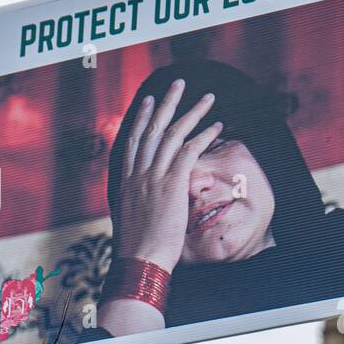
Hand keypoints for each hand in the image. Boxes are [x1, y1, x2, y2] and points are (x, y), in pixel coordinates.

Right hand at [110, 80, 221, 270]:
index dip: (143, 118)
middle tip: (178, 83)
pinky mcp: (171, 183)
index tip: (150, 101)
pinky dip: (204, 135)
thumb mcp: (133, 220)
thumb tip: (146, 203)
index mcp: (126, 180)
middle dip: (167, 103)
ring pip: (173, 134)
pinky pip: (189, 151)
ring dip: (192, 112)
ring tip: (208, 97)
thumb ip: (140, 204)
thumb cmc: (138, 249)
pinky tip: (217, 125)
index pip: (133, 140)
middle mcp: (138, 172)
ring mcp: (153, 176)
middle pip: (153, 128)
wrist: (139, 260)